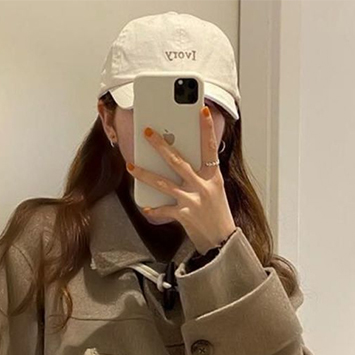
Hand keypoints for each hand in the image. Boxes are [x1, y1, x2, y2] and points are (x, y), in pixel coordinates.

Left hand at [126, 106, 236, 254]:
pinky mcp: (184, 215)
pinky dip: (154, 209)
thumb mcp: (215, 191)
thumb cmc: (219, 216)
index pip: (210, 147)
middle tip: (148, 133)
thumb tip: (183, 163)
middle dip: (161, 145)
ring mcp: (193, 200)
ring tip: (131, 166)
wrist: (223, 242)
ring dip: (145, 174)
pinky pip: (164, 210)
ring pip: (164, 183)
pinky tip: (145, 207)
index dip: (207, 129)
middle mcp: (203, 186)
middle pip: (178, 161)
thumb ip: (202, 176)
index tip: (202, 111)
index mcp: (213, 177)